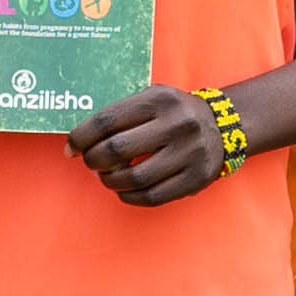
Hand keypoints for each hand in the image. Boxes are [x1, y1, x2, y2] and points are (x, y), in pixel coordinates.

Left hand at [70, 84, 228, 206]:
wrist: (224, 126)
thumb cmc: (174, 113)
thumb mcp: (152, 99)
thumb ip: (120, 115)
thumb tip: (77, 144)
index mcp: (160, 100)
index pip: (107, 120)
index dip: (81, 137)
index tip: (71, 147)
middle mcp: (176, 124)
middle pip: (117, 149)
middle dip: (93, 160)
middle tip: (90, 162)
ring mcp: (189, 153)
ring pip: (133, 177)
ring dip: (110, 180)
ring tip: (107, 176)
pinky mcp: (195, 178)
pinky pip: (152, 196)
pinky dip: (129, 196)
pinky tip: (123, 189)